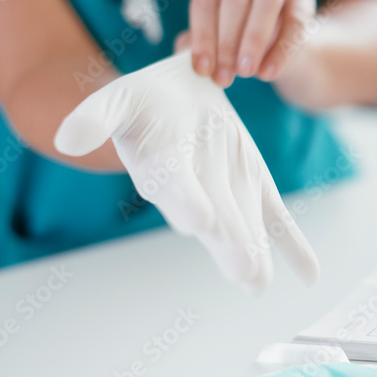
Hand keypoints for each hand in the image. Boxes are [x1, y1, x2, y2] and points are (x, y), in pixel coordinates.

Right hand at [53, 51, 319, 292]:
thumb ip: (97, 116)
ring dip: (256, 251)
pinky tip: (310, 275)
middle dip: (229, 244)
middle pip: (215, 218)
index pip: (173, 188)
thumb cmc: (144, 101)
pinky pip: (277, 221)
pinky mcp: (255, 189)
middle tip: (244, 272)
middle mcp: (194, 192)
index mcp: (161, 170)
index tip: (198, 221)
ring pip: (245, 225)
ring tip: (261, 281)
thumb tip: (67, 138)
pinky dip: (294, 246)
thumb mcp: (119, 98)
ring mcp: (227, 194)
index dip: (185, 201)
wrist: (178, 94)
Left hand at [187, 0, 316, 88]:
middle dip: (227, 41)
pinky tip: (268, 72)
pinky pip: (295, 20)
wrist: (275, 46)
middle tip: (224, 76)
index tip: (203, 69)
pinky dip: (281, 50)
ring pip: (267, 1)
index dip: (202, 36)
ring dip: (253, 40)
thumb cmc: (235, 37)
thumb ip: (196, 44)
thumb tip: (187, 56)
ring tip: (246, 72)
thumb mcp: (212, 38)